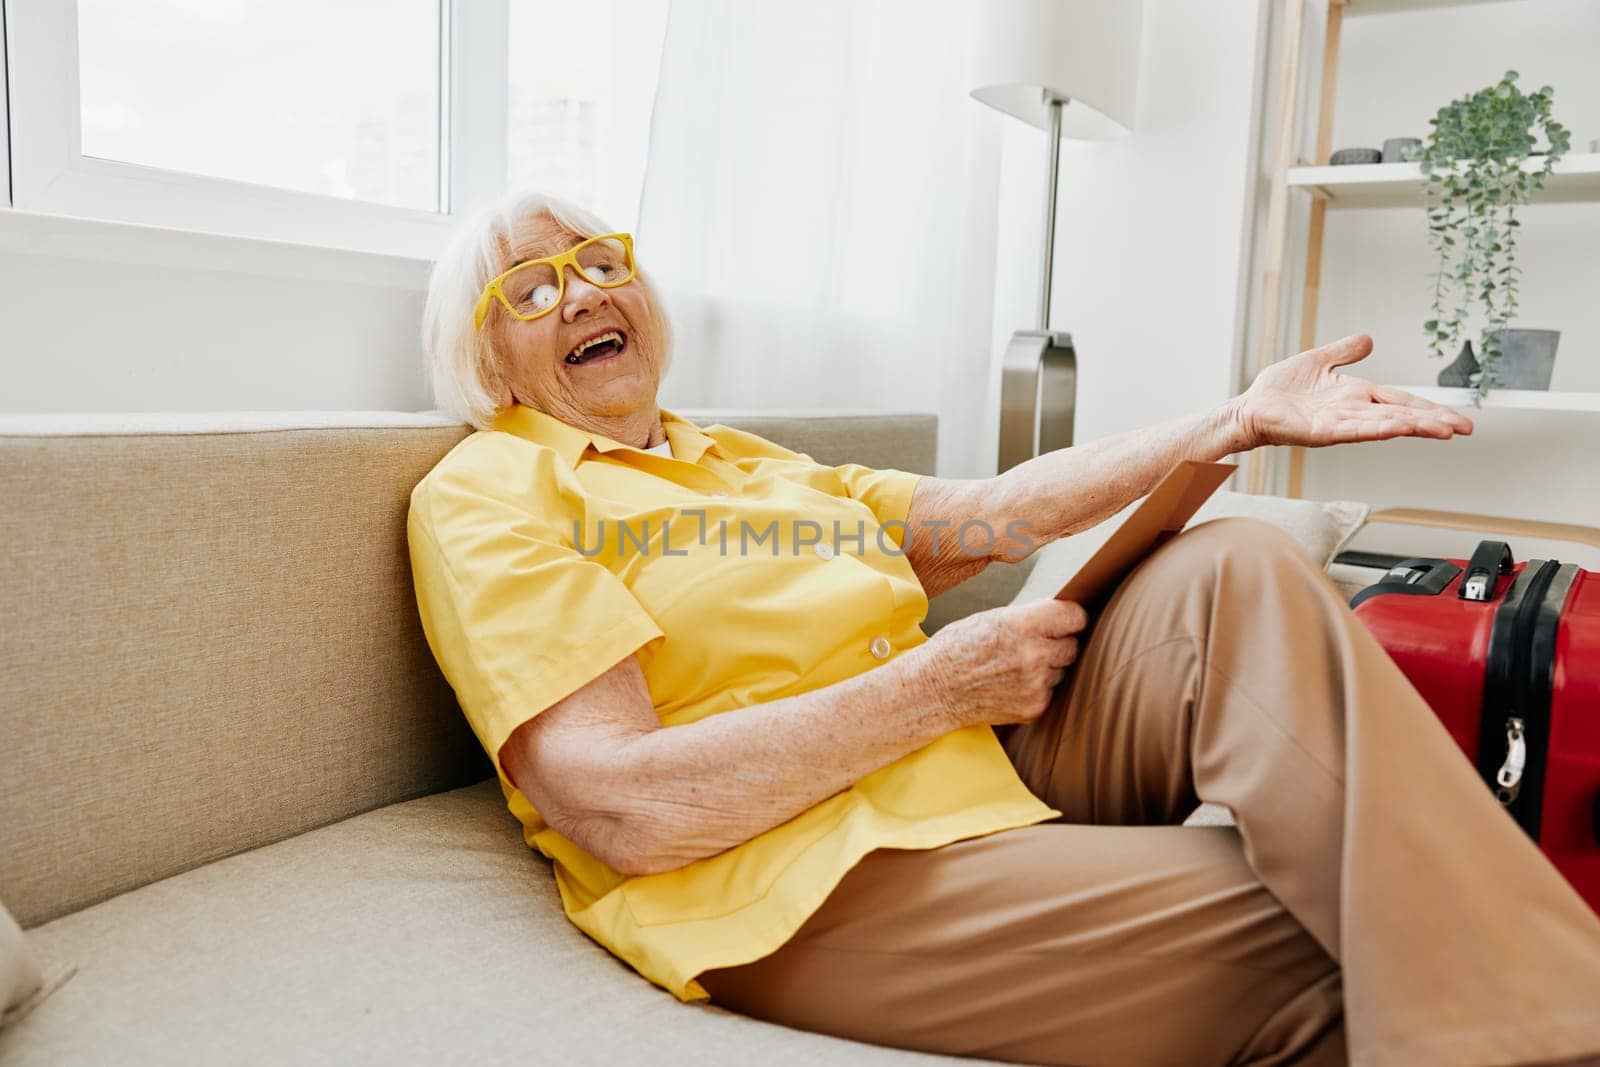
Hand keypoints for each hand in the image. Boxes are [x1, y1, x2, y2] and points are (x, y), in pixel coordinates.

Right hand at [915, 599, 1088, 729]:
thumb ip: (1028, 618)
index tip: (1067, 621)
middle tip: (1035, 646)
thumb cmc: (957, 649)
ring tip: (1014, 667)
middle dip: (1058, 644)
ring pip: (1060, 671)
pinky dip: (1036, 689)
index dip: (1071, 618)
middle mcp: (1033, 655)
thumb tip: (1058, 616)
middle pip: (1072, 647)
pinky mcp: (1033, 707)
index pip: (1075, 617)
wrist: (934, 690)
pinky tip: (1010, 685)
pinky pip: (1049, 693)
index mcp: (1022, 625)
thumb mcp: (991, 619)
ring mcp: (1035, 684)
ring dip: (1046, 668)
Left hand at [1231, 333, 1474, 448]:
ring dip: (1412, 426)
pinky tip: (1397, 429)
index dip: (1428, 409)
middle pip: (1400, 416)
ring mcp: (1339, 424)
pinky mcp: (1320, 432)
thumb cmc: (1280, 390)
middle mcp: (1353, 411)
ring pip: (1383, 424)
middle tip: (1463, 429)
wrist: (1250, 407)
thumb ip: (1344, 351)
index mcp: (1357, 395)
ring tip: (1441, 430)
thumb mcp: (1318, 360)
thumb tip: (1369, 339)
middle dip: (1431, 421)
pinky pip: (1353, 430)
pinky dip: (1375, 429)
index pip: (1401, 401)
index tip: (1457, 418)